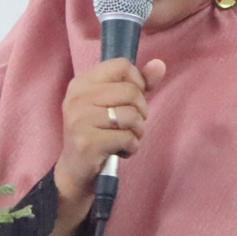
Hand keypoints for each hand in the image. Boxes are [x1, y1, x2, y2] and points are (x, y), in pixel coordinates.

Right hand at [50, 58, 168, 235]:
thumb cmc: (99, 133)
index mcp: (82, 82)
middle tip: (130, 126)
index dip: (137, 82)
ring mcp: (80, 119)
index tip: (131, 101)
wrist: (76, 171)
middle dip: (141, 111)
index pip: (121, 65)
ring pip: (132, 115)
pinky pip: (128, 137)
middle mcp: (77, 97)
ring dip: (138, 132)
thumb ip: (139, 84)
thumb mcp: (117, 104)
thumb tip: (160, 64)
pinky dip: (132, 146)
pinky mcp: (87, 142)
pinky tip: (120, 150)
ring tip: (125, 139)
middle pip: (131, 91)